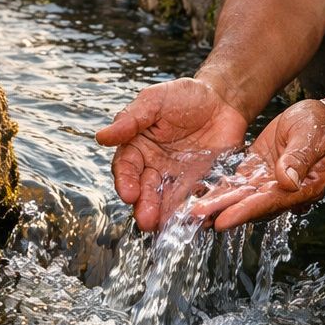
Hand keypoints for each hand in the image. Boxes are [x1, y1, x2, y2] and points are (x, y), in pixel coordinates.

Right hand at [96, 78, 247, 230]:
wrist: (222, 100)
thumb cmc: (185, 96)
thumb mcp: (155, 101)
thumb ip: (131, 119)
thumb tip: (102, 136)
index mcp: (138, 148)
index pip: (127, 168)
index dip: (126, 182)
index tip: (128, 193)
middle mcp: (155, 167)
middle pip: (146, 191)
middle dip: (145, 206)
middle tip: (147, 220)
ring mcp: (179, 179)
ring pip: (168, 201)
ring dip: (166, 216)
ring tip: (167, 227)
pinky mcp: (203, 184)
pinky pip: (197, 200)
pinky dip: (196, 211)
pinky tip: (196, 220)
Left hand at [191, 98, 324, 231]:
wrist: (321, 121)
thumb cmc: (320, 127)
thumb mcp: (311, 137)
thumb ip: (299, 158)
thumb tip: (287, 180)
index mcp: (303, 188)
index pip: (269, 202)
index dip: (245, 211)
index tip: (223, 220)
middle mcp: (284, 192)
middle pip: (251, 205)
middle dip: (223, 212)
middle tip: (198, 219)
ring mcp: (269, 184)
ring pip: (240, 198)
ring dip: (218, 205)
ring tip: (192, 214)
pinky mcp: (257, 173)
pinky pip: (237, 185)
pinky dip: (220, 192)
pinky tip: (200, 198)